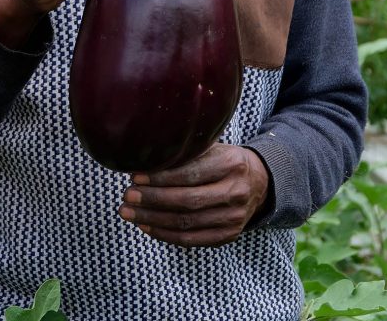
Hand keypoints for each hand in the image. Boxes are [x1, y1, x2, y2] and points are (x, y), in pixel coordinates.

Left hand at [119, 143, 269, 247]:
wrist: (259, 182)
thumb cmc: (226, 160)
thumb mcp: (215, 147)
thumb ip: (188, 152)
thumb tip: (146, 154)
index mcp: (231, 164)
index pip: (191, 174)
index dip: (161, 177)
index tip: (136, 176)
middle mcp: (235, 192)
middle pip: (187, 201)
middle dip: (152, 199)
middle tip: (127, 195)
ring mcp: (233, 218)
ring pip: (186, 223)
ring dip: (152, 219)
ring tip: (129, 212)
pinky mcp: (227, 236)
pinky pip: (191, 240)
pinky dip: (165, 234)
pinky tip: (146, 225)